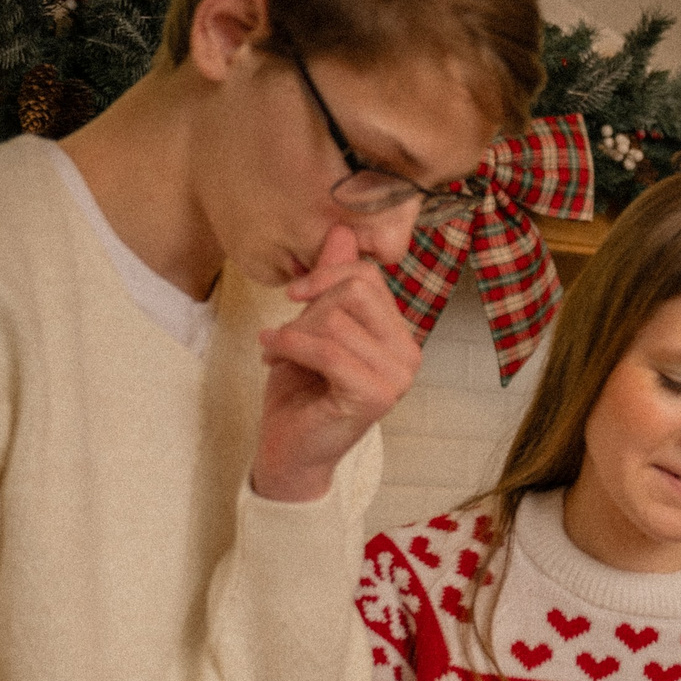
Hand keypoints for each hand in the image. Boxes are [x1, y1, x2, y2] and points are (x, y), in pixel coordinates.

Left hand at [251, 225, 422, 501]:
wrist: (289, 451)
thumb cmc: (300, 392)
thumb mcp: (312, 327)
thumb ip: (331, 282)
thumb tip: (343, 229)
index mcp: (398, 336)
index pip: (368, 277)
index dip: (326, 275)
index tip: (294, 294)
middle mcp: (408, 355)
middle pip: (356, 291)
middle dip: (310, 307)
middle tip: (286, 334)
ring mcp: (396, 377)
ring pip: (336, 320)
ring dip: (294, 333)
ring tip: (278, 352)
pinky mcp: (374, 396)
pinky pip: (327, 349)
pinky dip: (290, 345)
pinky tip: (272, 354)